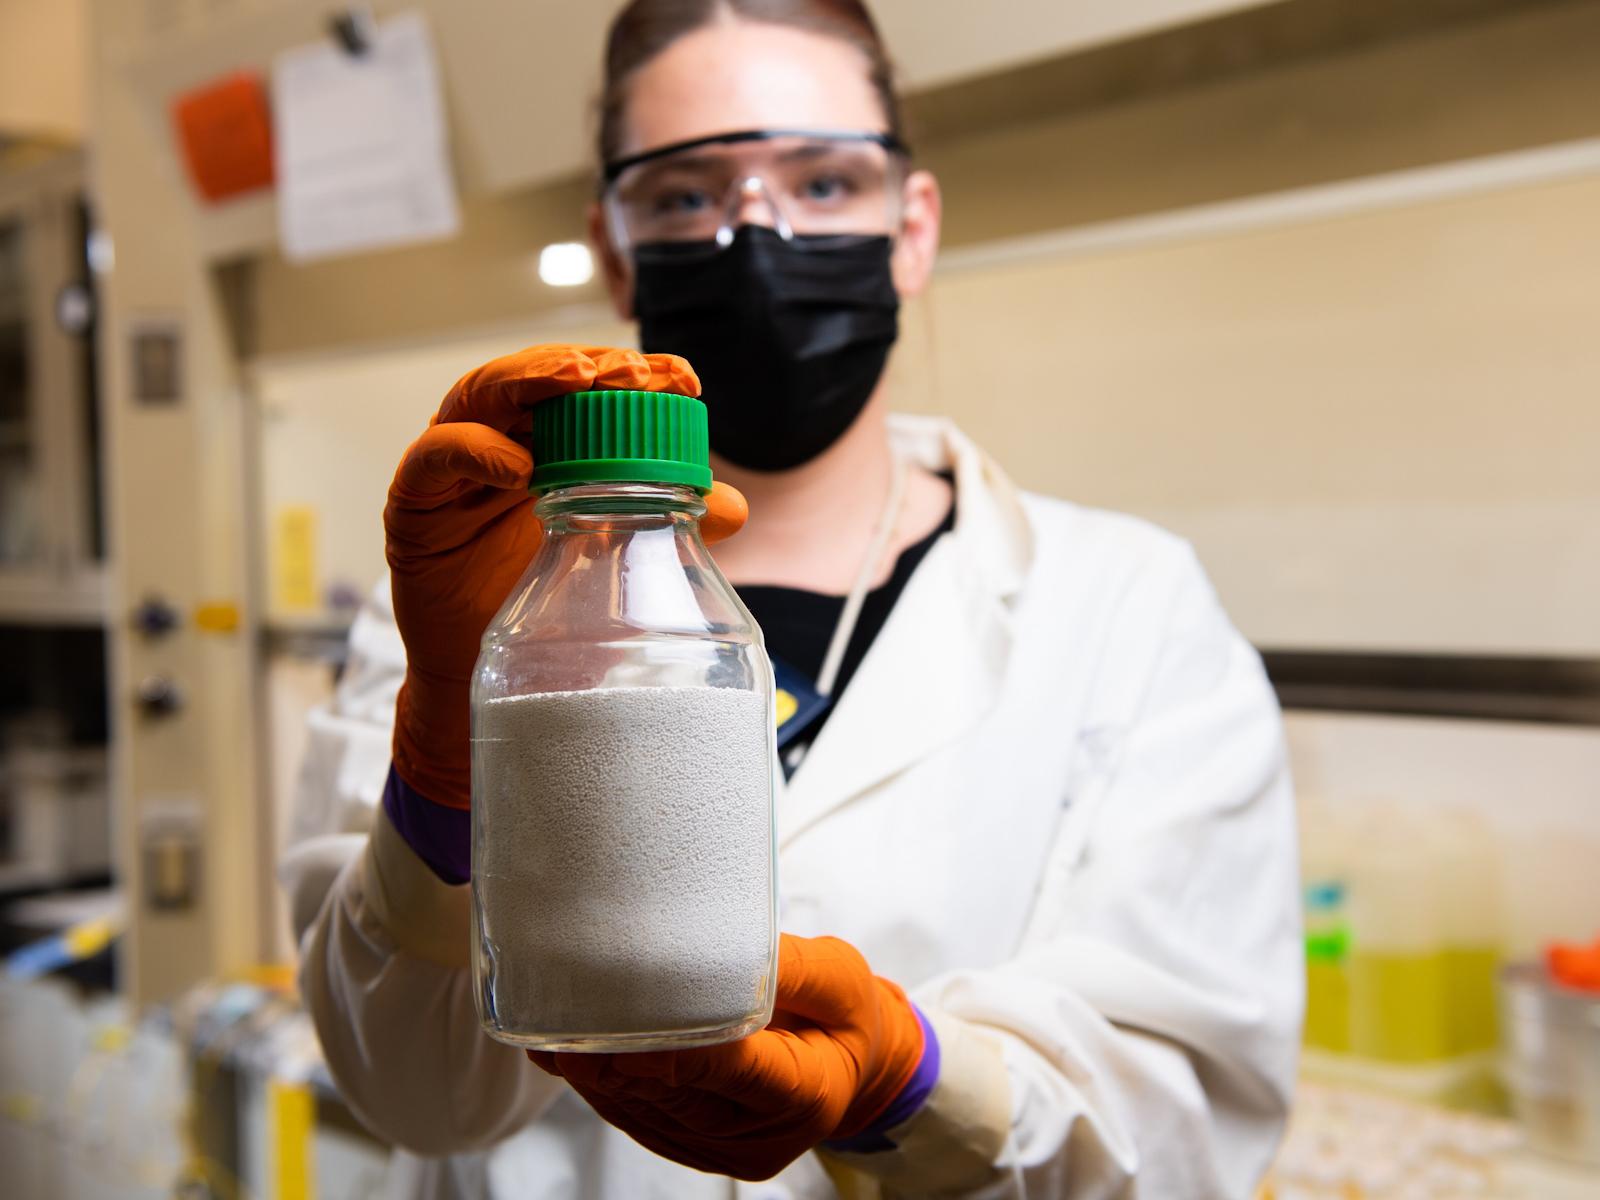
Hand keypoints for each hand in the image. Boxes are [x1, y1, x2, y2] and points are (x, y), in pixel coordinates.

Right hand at [385, 344, 748, 809]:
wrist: (474, 675)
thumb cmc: (537, 605)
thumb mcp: (613, 559)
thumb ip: (666, 526)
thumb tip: (733, 507)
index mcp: (545, 445)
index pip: (588, 392)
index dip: (633, 376)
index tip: (682, 379)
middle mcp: (497, 443)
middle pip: (535, 380)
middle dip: (585, 367)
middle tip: (632, 372)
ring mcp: (453, 470)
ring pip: (481, 396)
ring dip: (529, 380)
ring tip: (577, 380)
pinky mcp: (414, 504)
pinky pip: (434, 458)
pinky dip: (473, 451)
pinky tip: (518, 466)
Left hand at [528, 934, 928, 1180]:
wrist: (854, 1071)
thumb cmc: (846, 1018)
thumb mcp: (841, 977)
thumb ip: (786, 964)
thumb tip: (725, 936)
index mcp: (805, 1094)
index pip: (723, 1064)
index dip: (665, 1041)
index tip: (614, 1009)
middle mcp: (755, 1135)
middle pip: (670, 1091)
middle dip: (612, 1049)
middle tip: (558, 1005)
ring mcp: (719, 1149)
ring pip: (641, 1109)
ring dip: (594, 1068)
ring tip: (549, 1021)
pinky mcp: (690, 1147)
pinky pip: (634, 1118)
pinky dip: (602, 1083)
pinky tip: (569, 1050)